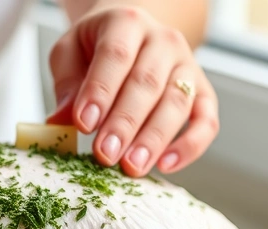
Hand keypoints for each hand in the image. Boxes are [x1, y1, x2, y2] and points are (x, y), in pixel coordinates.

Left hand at [47, 6, 218, 176]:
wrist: (131, 36)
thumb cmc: (96, 47)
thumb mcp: (70, 54)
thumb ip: (67, 85)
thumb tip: (60, 121)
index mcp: (126, 23)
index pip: (116, 55)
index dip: (101, 91)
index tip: (84, 124)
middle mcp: (163, 41)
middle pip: (147, 83)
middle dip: (125, 123)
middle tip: (105, 154)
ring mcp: (187, 66)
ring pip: (177, 103)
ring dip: (154, 139)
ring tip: (132, 167)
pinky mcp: (203, 92)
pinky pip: (206, 120)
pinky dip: (190, 145)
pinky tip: (166, 165)